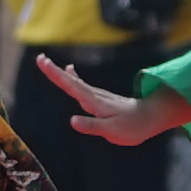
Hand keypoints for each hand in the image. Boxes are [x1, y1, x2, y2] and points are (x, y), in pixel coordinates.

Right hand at [36, 53, 190, 145]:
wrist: (150, 118)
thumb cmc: (132, 127)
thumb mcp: (112, 131)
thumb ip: (92, 126)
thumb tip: (72, 120)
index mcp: (94, 102)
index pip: (71, 86)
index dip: (56, 75)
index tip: (44, 62)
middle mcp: (94, 95)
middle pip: (70, 81)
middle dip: (54, 71)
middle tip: (39, 58)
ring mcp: (97, 95)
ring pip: (74, 81)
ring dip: (59, 73)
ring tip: (46, 63)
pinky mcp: (99, 98)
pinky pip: (81, 85)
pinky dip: (72, 77)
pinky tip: (69, 70)